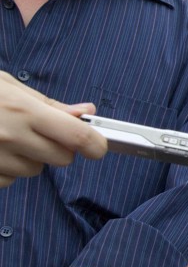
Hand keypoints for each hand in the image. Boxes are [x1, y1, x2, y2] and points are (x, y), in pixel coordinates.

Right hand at [0, 72, 105, 186]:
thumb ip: (50, 104)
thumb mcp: (9, 86)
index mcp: (24, 110)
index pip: (78, 136)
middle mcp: (12, 136)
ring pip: (34, 171)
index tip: (99, 146)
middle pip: (62, 159)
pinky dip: (5, 169)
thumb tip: (86, 112)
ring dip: (29, 158)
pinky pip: (8, 180)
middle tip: (40, 132)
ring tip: (6, 136)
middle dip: (59, 149)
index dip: (96, 144)